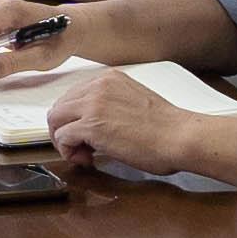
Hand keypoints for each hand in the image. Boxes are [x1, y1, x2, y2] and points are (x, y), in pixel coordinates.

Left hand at [49, 70, 236, 182]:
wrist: (180, 137)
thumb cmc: (167, 127)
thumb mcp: (133, 102)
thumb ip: (111, 106)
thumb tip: (95, 124)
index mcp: (109, 79)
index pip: (74, 95)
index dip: (76, 118)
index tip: (88, 134)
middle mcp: (97, 86)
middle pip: (60, 106)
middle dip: (65, 129)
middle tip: (83, 148)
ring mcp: (92, 104)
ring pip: (56, 120)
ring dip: (65, 141)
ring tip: (85, 154)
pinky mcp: (90, 125)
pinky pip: (62, 137)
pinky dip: (69, 151)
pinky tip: (87, 158)